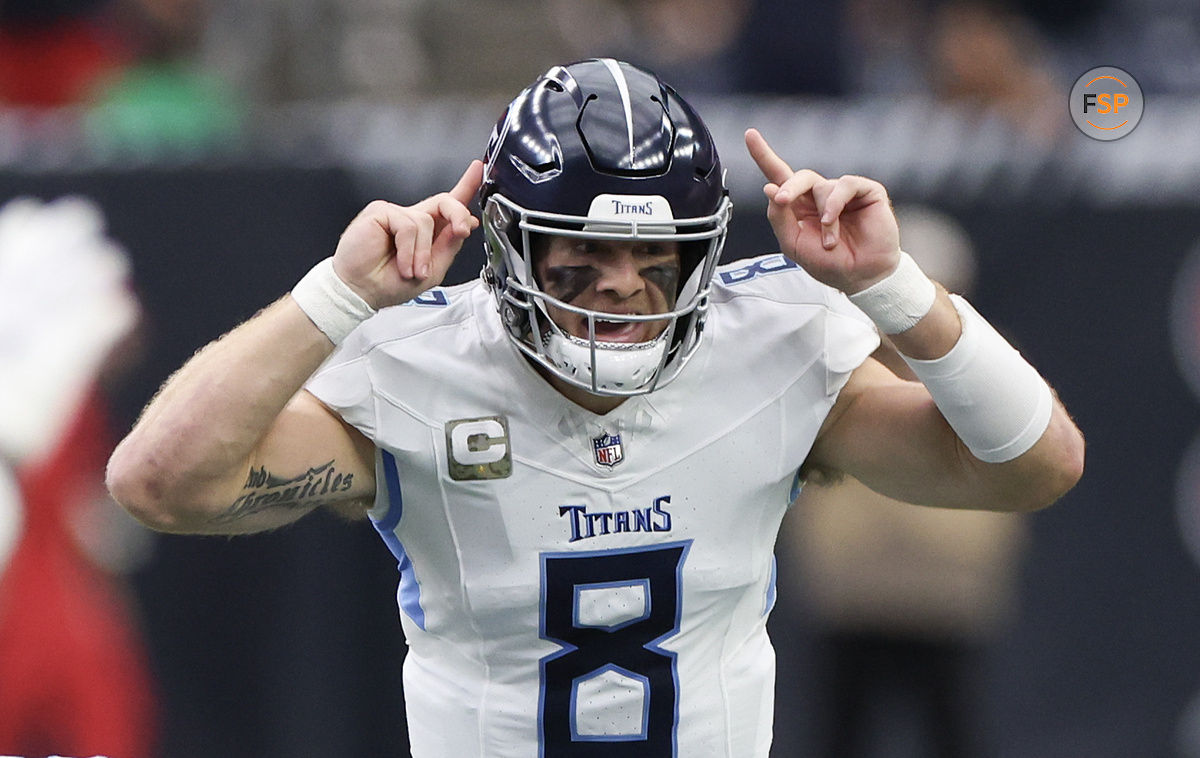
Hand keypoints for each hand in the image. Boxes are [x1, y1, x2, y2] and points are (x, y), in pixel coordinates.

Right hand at [332, 160, 483, 307]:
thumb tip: (466, 224)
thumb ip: (449, 246)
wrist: (362, 291)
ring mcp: (396, 214)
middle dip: (458, 214)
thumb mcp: (431, 271)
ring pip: (426, 221)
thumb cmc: (389, 284)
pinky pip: (408, 225)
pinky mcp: (381, 212)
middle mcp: (413, 220)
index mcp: (427, 233)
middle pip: (445, 202)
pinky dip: (409, 248)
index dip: (464, 187)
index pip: (448, 206)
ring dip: (422, 253)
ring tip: (411, 270)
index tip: (478, 170)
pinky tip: (402, 261)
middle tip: (462, 230)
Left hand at [744, 128, 900, 293]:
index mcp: (800, 207)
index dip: (764, 155)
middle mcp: (819, 196)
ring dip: (822, 216)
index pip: (780, 176)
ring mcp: (843, 192)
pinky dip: (834, 204)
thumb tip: (769, 188)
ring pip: (821, 186)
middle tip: (781, 200)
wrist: (861, 276)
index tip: (750, 134)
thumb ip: (779, 217)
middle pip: (799, 176)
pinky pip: (844, 184)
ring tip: (829, 241)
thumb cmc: (830, 263)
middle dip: (788, 187)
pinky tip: (833, 221)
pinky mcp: (865, 191)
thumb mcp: (794, 243)